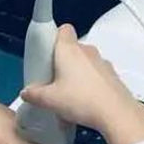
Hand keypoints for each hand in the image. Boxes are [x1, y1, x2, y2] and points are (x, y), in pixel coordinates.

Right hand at [21, 24, 143, 143]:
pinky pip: (97, 74)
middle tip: (53, 79)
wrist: (116, 113)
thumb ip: (34, 94)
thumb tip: (27, 93)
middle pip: (72, 48)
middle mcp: (88, 51)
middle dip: (62, 61)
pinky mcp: (113, 76)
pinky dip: (91, 82)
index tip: (47, 53)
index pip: (63, 30)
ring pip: (86, 62)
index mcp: (69, 49)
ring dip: (78, 73)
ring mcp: (102, 63)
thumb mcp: (50, 100)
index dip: (54, 38)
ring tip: (69, 94)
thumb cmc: (83, 100)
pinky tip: (85, 100)